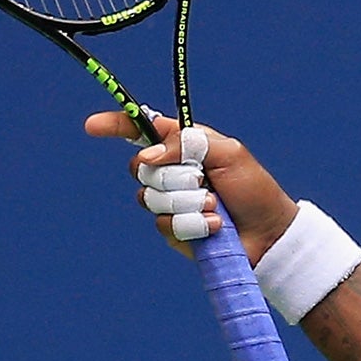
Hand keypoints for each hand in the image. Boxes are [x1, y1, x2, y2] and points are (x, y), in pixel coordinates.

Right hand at [85, 111, 299, 262]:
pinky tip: (214, 227)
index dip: (116, 126)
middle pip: (141, 167)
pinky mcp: (173, 230)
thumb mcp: (229, 153)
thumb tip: (148, 155)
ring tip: (215, 207)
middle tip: (206, 181)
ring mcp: (169, 202)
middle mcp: (171, 172)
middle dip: (175, 176)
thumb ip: (189, 143)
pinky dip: (192, 224)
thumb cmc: (254, 189)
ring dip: (188, 202)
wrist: (269, 234)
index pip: (141, 132)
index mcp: (184, 147)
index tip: (92, 127)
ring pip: (151, 197)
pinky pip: (163, 224)